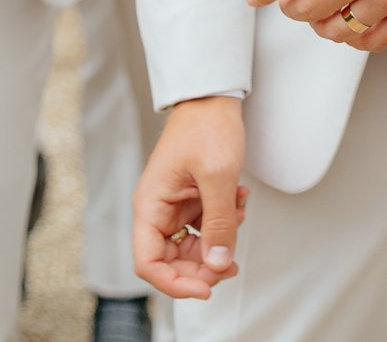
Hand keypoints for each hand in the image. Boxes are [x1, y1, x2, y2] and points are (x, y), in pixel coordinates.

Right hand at [133, 97, 248, 299]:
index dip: (174, 283)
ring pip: (192, 247)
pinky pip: (205, 227)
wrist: (214, 98)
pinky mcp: (191, 201)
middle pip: (171, 261)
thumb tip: (218, 265)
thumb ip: (219, 224)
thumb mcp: (217, 177)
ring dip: (219, 241)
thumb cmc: (206, 127)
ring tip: (238, 213)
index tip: (205, 287)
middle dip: (204, 265)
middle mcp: (158, 210)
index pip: (148, 262)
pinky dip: (225, 222)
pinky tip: (239, 201)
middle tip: (231, 260)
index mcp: (150, 206)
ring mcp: (175, 207)